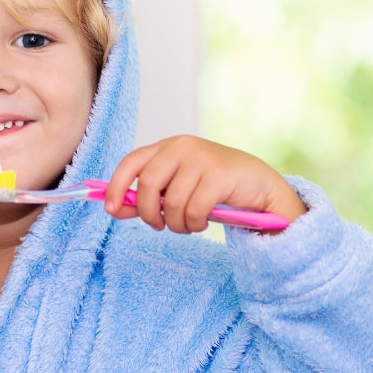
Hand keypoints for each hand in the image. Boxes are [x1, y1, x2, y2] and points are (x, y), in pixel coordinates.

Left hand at [103, 135, 307, 234]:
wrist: (260, 186)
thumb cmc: (216, 187)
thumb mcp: (179, 187)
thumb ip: (150, 195)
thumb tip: (116, 208)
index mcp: (169, 146)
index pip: (131, 162)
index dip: (117, 187)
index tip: (112, 210)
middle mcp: (183, 147)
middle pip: (148, 184)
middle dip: (149, 213)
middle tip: (160, 226)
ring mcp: (202, 159)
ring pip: (172, 203)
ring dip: (177, 224)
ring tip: (188, 226)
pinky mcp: (219, 176)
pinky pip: (194, 211)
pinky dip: (195, 224)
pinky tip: (204, 222)